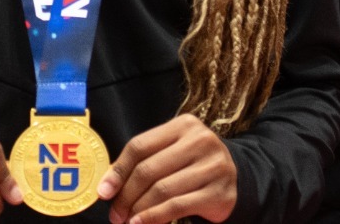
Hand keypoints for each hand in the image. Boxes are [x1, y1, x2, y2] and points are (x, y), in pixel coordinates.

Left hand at [98, 114, 237, 223]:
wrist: (236, 177)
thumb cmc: (192, 164)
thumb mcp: (171, 152)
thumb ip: (144, 161)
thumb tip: (108, 186)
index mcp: (183, 125)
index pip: (139, 146)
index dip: (117, 171)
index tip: (103, 192)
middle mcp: (200, 141)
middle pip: (149, 169)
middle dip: (126, 195)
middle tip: (115, 214)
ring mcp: (212, 166)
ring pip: (162, 190)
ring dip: (138, 209)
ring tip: (126, 221)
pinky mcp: (219, 192)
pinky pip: (178, 205)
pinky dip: (155, 217)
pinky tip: (141, 223)